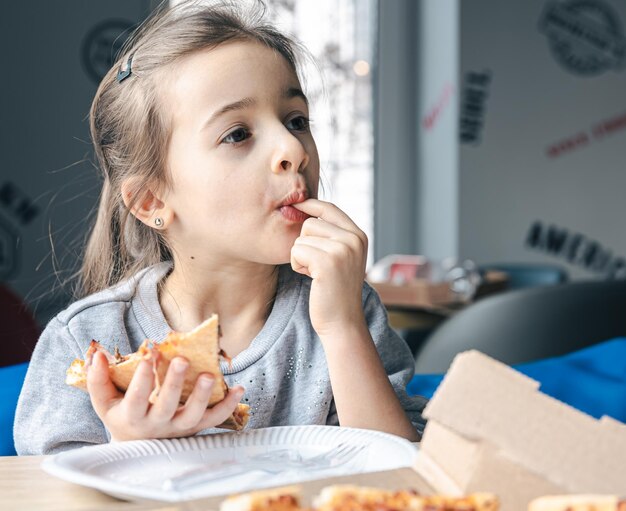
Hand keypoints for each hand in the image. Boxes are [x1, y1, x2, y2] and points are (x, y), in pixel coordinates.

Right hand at [86, 351, 244, 441]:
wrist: (138, 445)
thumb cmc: (122, 414)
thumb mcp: (105, 401)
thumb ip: (98, 379)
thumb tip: (97, 354)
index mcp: (132, 417)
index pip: (136, 400)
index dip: (142, 380)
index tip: (148, 356)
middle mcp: (157, 425)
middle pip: (167, 407)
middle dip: (174, 383)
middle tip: (181, 360)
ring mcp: (179, 428)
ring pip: (193, 417)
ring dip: (203, 396)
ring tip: (209, 375)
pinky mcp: (196, 428)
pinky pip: (215, 420)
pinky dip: (228, 405)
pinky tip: (238, 388)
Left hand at [290, 199, 367, 338]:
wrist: (342, 321)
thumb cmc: (335, 290)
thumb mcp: (341, 257)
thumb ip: (332, 235)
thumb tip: (304, 210)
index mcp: (358, 235)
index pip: (329, 207)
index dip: (309, 205)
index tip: (294, 205)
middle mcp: (353, 239)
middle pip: (310, 222)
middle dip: (304, 243)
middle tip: (316, 265)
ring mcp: (342, 249)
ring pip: (301, 237)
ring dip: (300, 256)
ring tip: (316, 273)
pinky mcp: (328, 262)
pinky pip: (296, 251)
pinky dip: (297, 265)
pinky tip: (311, 278)